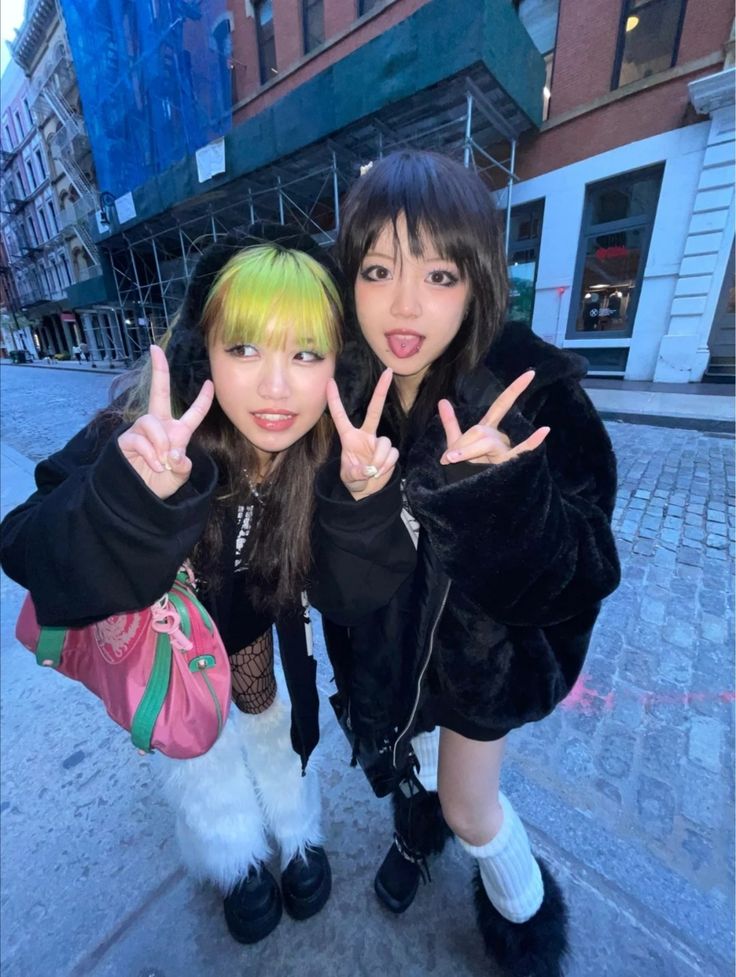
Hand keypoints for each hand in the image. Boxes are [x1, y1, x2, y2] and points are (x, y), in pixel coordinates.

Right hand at [117, 345, 214, 499]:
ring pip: (151, 422)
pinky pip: (139, 439)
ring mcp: (142, 431)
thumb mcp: (179, 476)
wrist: (138, 496)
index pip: (194, 413)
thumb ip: (182, 466)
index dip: (203, 399)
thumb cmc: (160, 483)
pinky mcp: (127, 439)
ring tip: (162, 461)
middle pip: (158, 392)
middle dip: (159, 370)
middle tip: (156, 350)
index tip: (210, 382)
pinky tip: (154, 464)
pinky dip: (150, 454)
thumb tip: (174, 454)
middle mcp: (159, 426)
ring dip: (159, 443)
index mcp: (177, 432)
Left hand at [326, 368, 398, 499]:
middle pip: (374, 409)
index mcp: (349, 437)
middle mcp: (365, 435)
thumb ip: (354, 473)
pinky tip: (380, 471)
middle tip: (388, 371)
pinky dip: (386, 465)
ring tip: (373, 471)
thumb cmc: (353, 480)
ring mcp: (379, 442)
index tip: (330, 382)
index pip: (340, 416)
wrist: (367, 491)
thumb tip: (366, 470)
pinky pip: (392, 454)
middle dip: (381, 391)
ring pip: (385, 443)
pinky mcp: (390, 451)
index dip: (334, 400)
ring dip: (379, 460)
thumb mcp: (348, 478)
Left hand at [438, 370, 549, 465]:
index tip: (531, 373)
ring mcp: (507, 452)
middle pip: (481, 430)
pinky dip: (533, 442)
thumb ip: (451, 423)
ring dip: (466, 451)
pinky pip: (522, 451)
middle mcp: (501, 438)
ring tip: (453, 462)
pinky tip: (544, 430)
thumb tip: (442, 401)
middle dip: (462, 442)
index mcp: (490, 431)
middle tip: (449, 458)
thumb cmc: (466, 471)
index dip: (515, 389)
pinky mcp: (510, 465)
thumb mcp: (456, 444)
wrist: (468, 495)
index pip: (502, 405)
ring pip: (487, 441)